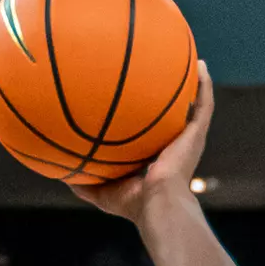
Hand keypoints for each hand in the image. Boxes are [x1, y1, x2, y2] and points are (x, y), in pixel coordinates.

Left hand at [72, 60, 212, 224]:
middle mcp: (175, 148)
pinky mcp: (197, 135)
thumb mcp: (102, 192)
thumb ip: (84, 183)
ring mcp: (188, 141)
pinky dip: (204, 84)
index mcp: (157, 161)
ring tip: (190, 61)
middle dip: (171, 99)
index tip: (136, 103)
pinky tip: (200, 64)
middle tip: (162, 75)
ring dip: (193, 86)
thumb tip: (60, 174)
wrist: (158, 204)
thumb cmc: (133, 203)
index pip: (152, 138)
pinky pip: (204, 104)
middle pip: (174, 118)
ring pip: (194, 107)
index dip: (146, 122)